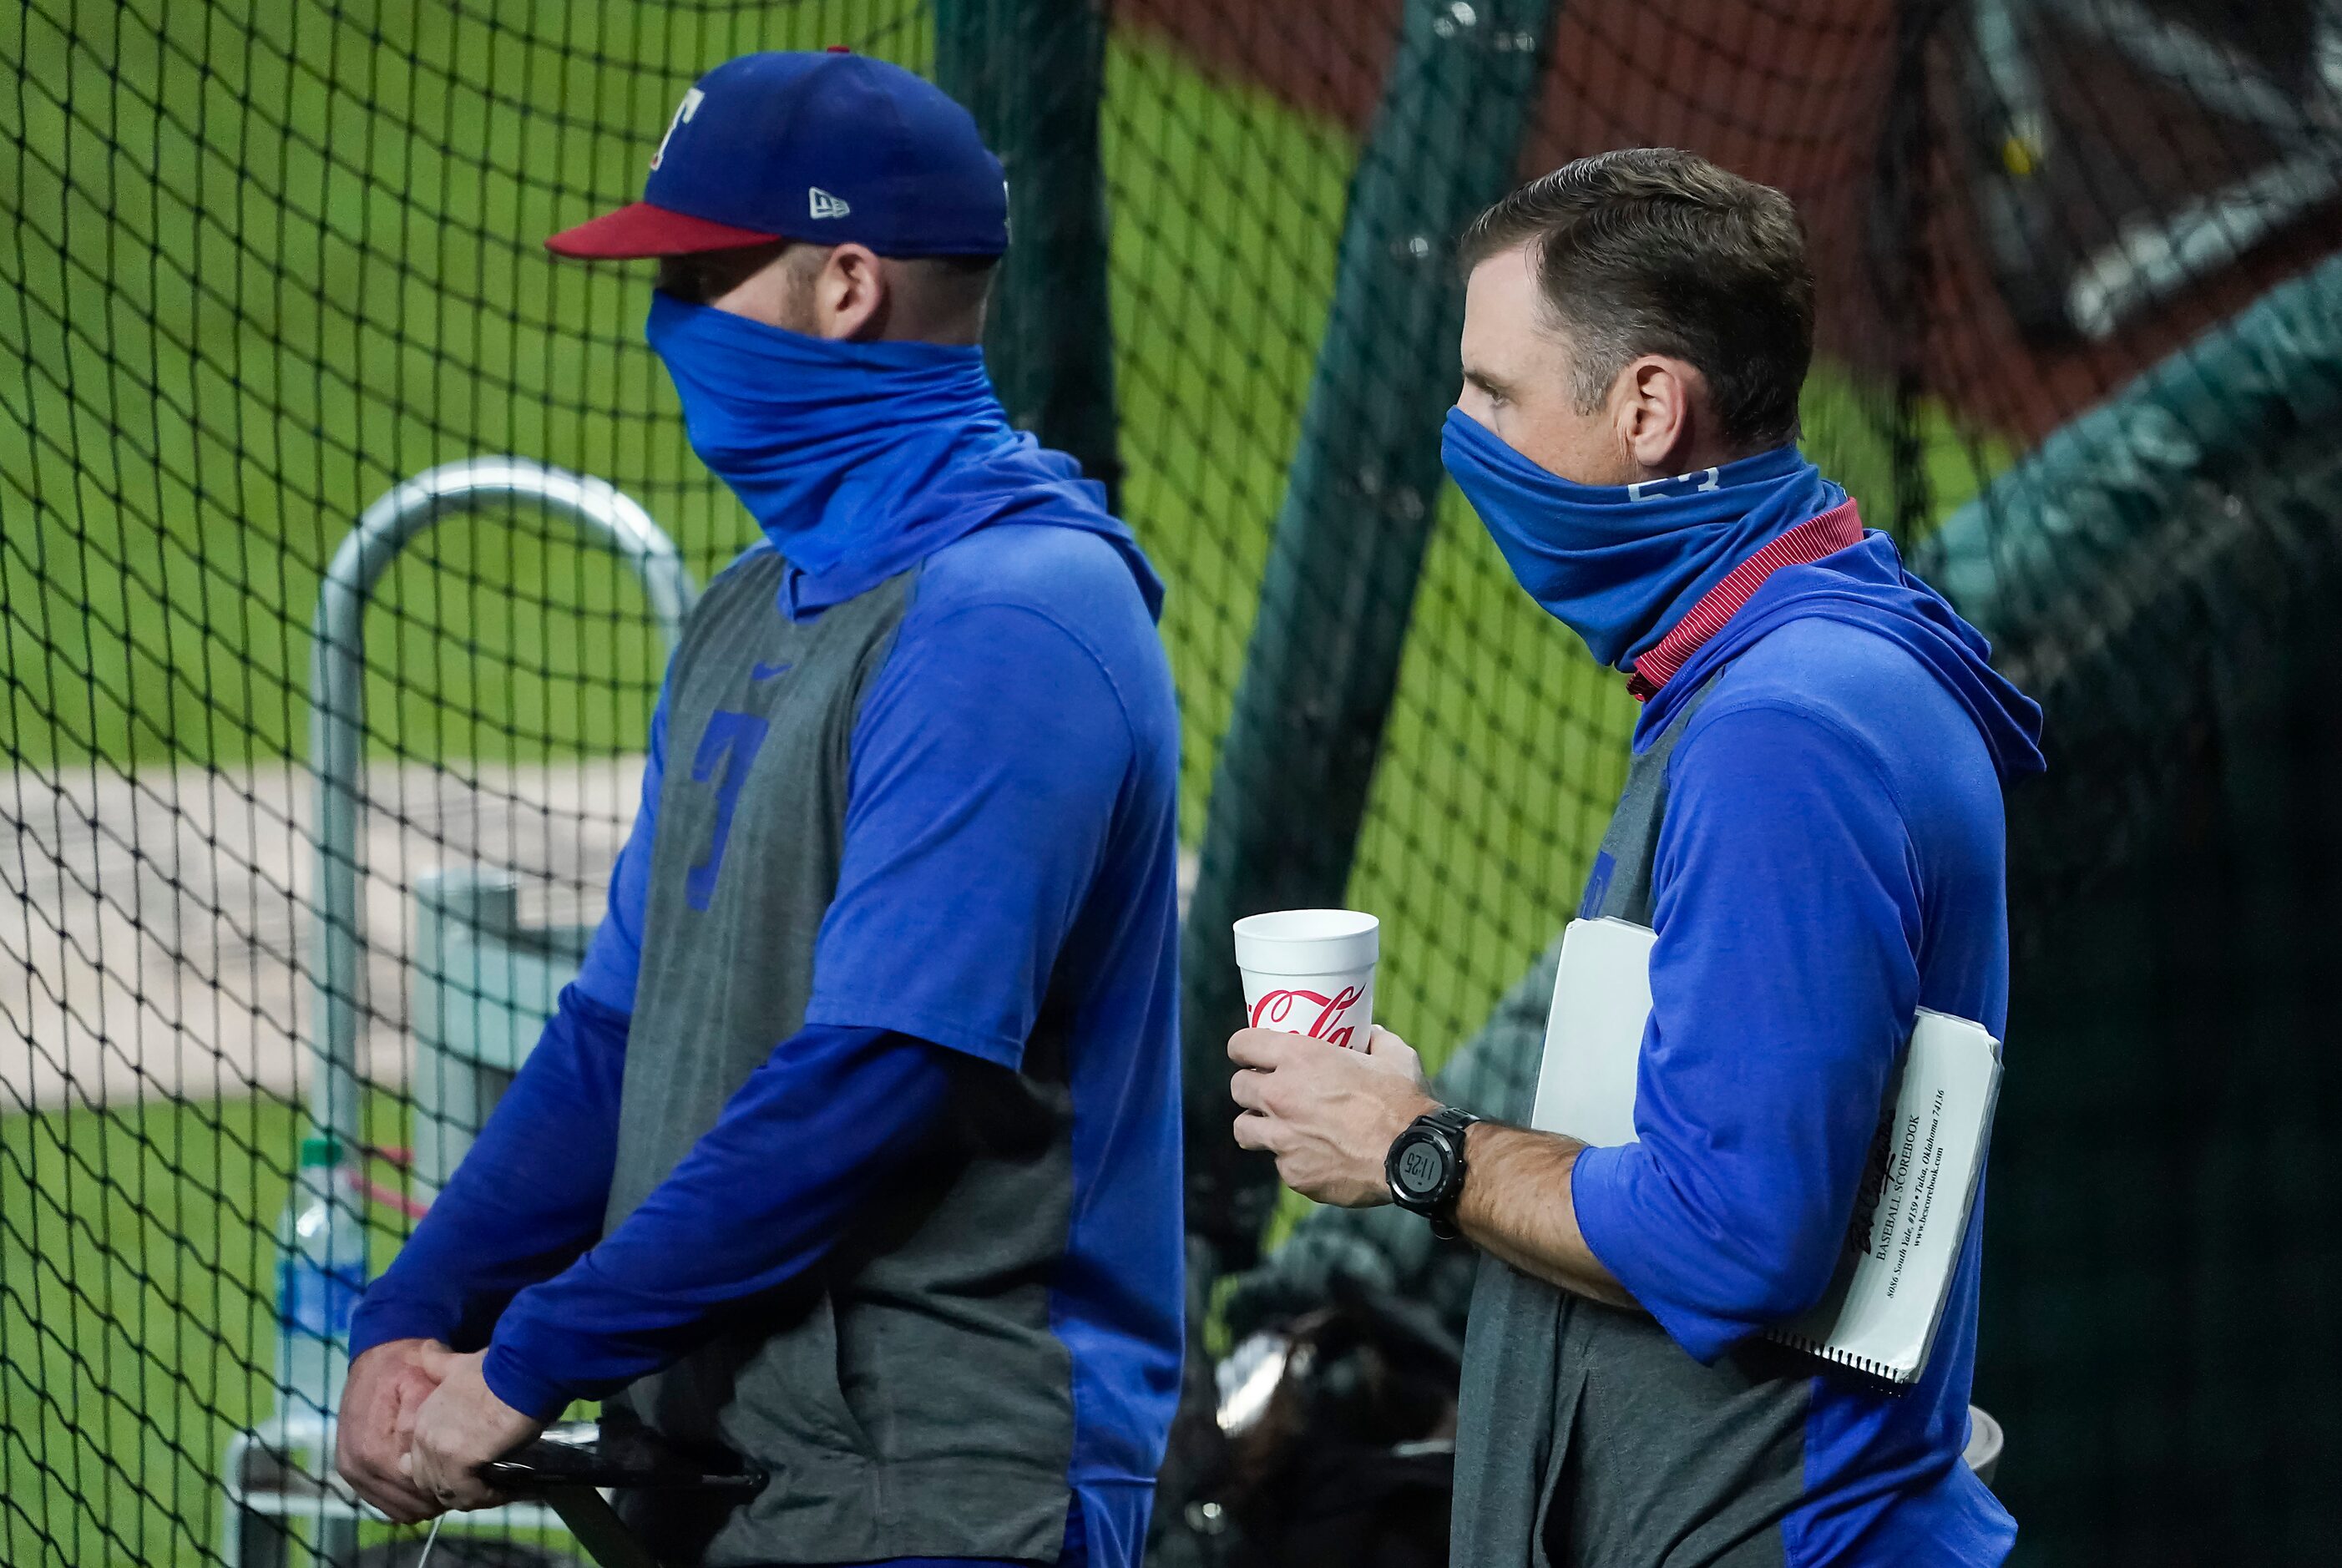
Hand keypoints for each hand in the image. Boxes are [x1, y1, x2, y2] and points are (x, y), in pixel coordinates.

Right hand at [335, 1338, 448, 1522]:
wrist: (375, 1359)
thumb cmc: (405, 1366)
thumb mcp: (421, 1376)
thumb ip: (426, 1408)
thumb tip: (431, 1440)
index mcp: (374, 1449)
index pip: (418, 1488)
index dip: (448, 1482)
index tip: (470, 1473)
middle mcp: (357, 1467)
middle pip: (410, 1503)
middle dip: (438, 1494)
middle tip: (465, 1479)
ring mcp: (352, 1473)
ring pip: (398, 1508)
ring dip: (423, 1499)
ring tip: (448, 1479)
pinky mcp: (351, 1473)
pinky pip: (385, 1503)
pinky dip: (407, 1498)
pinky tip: (427, 1481)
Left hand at [403, 1346, 543, 1511]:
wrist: (519, 1373)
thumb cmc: (496, 1367)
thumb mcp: (461, 1364)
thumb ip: (440, 1363)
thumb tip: (425, 1350)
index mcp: (423, 1416)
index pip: (420, 1459)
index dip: (444, 1468)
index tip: (470, 1468)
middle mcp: (423, 1436)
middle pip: (430, 1480)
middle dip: (454, 1486)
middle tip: (484, 1484)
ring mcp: (438, 1452)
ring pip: (447, 1492)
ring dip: (471, 1496)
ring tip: (497, 1492)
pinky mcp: (459, 1465)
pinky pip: (468, 1495)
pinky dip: (487, 1498)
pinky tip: (506, 1491)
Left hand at [1228, 1026, 1437, 1206]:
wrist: (1413, 1156)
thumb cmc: (1403, 1101)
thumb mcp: (1394, 1056)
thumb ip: (1375, 1041)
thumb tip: (1371, 1033)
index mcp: (1300, 1058)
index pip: (1241, 1045)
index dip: (1242, 1049)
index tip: (1249, 1055)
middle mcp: (1281, 1096)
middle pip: (1237, 1087)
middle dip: (1249, 1087)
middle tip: (1268, 1091)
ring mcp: (1283, 1138)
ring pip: (1243, 1129)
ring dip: (1257, 1125)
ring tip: (1277, 1127)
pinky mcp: (1293, 1173)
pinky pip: (1280, 1163)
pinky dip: (1293, 1159)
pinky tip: (1315, 1156)